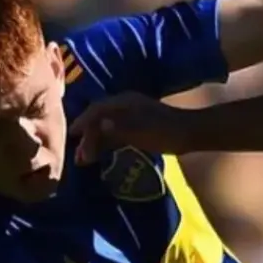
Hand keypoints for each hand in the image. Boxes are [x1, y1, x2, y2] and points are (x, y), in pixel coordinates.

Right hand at [71, 93, 194, 163]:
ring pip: (107, 126)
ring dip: (96, 141)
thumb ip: (119, 130)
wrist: (191, 133)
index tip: (71, 136)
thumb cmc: (166, 132)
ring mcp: (132, 114)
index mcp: (124, 102)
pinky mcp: (138, 125)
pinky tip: (102, 154)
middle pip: (99, 118)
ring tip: (86, 160)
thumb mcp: (142, 132)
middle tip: (79, 157)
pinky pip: (115, 131)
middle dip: (88, 136)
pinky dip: (106, 142)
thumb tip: (100, 125)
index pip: (96, 110)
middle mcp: (125, 105)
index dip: (82, 122)